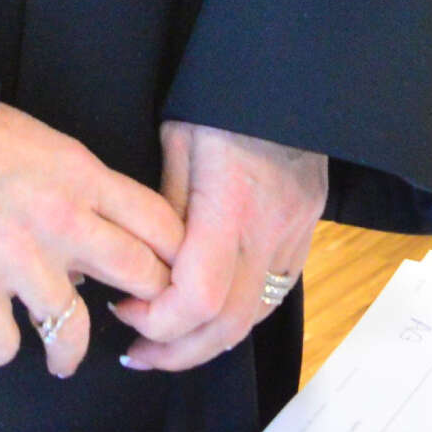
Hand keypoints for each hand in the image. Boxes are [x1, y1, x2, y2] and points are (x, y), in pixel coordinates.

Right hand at [0, 104, 182, 379]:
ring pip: (75, 331)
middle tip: (127, 318)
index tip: (163, 276)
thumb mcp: (47, 146)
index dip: (175, 258)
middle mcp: (64, 221)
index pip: (163, 226)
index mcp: (85, 178)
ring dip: (70, 353)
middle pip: (142, 278)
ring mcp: (19, 259)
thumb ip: (81, 192)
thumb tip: (92, 251)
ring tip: (62, 358)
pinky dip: (0, 348)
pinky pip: (3, 345)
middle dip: (145, 306)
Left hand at [115, 121, 328, 373]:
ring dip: (207, 341)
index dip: (158, 322)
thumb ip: (164, 210)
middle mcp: (269, 230)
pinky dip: (237, 314)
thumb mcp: (177, 141)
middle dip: (177, 351)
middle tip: (138, 353)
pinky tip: (208, 314)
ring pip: (254, 317)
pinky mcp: (306, 234)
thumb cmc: (224, 99)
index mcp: (231, 203)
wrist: (290, 78)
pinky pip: (272, 293)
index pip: (198, 296)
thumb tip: (144, 264)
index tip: (125, 309)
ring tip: (166, 342)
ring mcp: (295, 236)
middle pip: (227, 325)